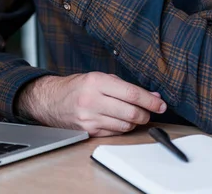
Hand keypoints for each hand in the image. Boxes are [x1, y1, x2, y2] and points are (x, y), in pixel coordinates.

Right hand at [16, 72, 166, 136]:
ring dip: (135, 122)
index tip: (161, 104)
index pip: (131, 93)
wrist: (50, 100)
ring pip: (125, 125)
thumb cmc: (77, 87)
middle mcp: (92, 100)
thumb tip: (152, 97)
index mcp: (96, 82)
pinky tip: (120, 120)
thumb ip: (126, 86)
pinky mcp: (88, 131)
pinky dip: (123, 127)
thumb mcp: (100, 78)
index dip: (150, 101)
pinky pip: (115, 132)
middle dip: (146, 114)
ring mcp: (89, 117)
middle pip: (130, 112)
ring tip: (133, 115)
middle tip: (150, 111)